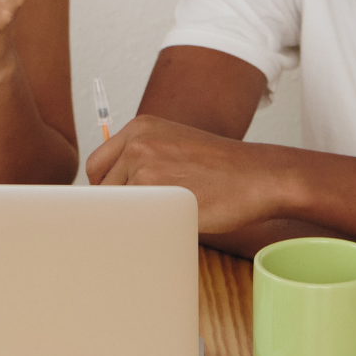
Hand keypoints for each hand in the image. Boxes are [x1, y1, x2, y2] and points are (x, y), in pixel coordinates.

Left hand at [84, 115, 292, 235]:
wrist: (259, 176)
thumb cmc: (221, 170)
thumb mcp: (175, 145)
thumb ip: (142, 158)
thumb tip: (110, 191)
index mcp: (140, 127)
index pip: (96, 165)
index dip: (105, 190)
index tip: (116, 206)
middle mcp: (137, 142)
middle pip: (100, 187)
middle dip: (114, 206)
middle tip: (140, 218)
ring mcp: (145, 166)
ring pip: (116, 206)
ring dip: (132, 218)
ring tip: (163, 218)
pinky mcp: (157, 193)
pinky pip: (133, 219)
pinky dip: (143, 228)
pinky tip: (166, 226)